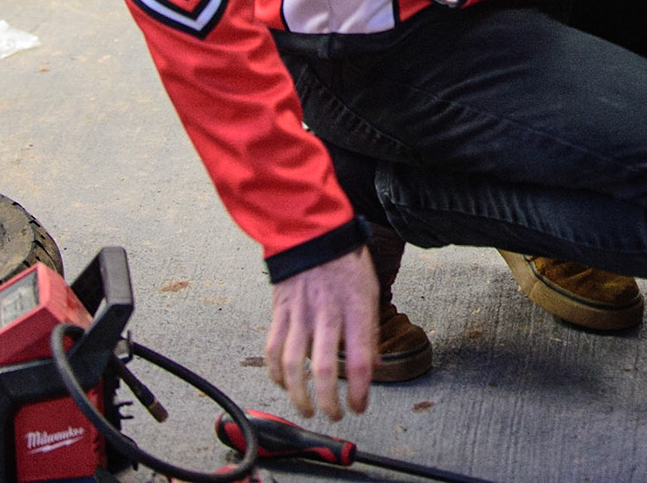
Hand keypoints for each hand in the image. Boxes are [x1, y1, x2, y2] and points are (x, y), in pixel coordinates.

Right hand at [264, 246, 377, 420]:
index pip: (360, 361)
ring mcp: (300, 314)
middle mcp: (327, 314)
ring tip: (307, 409)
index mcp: (355, 309)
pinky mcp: (280, 312)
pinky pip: (272, 349)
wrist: (312, 232)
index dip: (360, 391)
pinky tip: (283, 385)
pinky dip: (275, 373)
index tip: (359, 406)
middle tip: (334, 415)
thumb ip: (369, 331)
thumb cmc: (345, 262)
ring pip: (292, 365)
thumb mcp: (370, 292)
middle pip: (323, 369)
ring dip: (299, 395)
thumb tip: (374, 365)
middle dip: (328, 401)